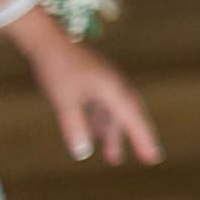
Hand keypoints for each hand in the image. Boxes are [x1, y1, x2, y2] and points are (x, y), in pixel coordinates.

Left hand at [5, 15, 161, 164]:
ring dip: (115, 134)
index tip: (154, 158)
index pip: (133, 118)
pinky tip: (95, 135)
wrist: (45, 41)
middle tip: (150, 158)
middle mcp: (114, 85)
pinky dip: (102, 123)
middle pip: (131, 115)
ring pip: (116, 113)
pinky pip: (104, 107)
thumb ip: (75, 127)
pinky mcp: (94, 82)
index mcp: (112, 89)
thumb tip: (83, 154)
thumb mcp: (64, 101)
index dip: (144, 139)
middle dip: (138, 137)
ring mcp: (105, 82)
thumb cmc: (56, 70)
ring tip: (113, 158)